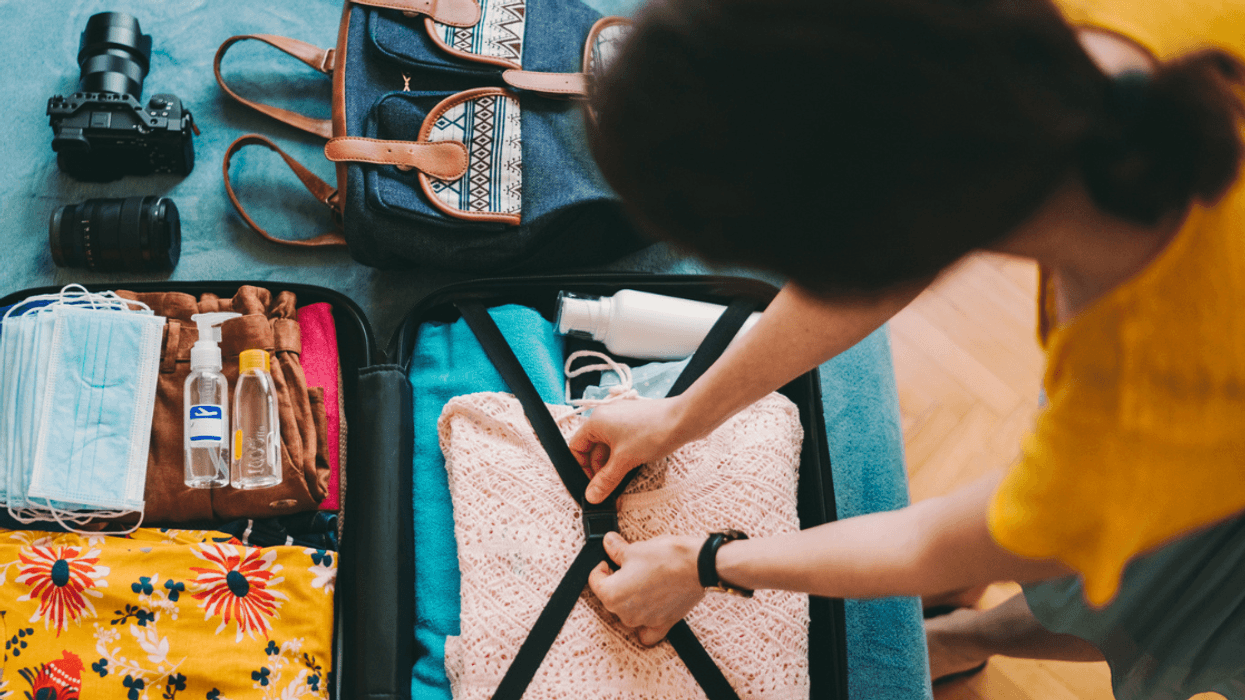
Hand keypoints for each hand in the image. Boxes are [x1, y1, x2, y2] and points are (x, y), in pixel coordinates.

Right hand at [568, 397, 691, 503]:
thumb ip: (605, 480)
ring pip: (609, 448)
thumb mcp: (624, 461)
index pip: (576, 447)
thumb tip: (592, 495)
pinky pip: (623, 443)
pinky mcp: (637, 424)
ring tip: (621, 483)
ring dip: (613, 467)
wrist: (685, 420)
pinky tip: (632, 470)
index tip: (590, 485)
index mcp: (596, 421)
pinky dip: (624, 458)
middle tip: (608, 490)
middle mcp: (607, 417)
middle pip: (593, 450)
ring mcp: (622, 420)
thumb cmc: (653, 431)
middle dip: (600, 471)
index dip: (581, 468)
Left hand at [588, 531, 704, 645]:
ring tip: (641, 581)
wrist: (699, 566)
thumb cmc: (667, 558)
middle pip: (610, 598)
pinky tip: (647, 612)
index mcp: (613, 595)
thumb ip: (616, 550)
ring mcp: (644, 621)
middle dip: (614, 582)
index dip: (600, 566)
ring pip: (626, 614)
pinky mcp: (663, 624)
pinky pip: (647, 632)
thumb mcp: (635, 549)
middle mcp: (626, 613)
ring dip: (629, 600)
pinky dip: (644, 625)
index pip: (595, 581)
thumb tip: (608, 543)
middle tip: (625, 566)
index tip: (608, 559)